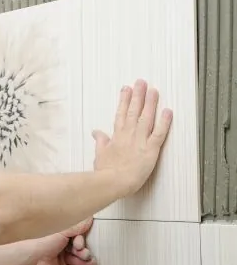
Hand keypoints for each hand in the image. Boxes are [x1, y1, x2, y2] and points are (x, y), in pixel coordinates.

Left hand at [15, 218, 95, 264]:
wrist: (30, 259)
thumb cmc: (41, 242)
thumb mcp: (62, 232)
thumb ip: (76, 227)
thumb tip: (88, 219)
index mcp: (61, 233)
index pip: (78, 236)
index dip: (81, 241)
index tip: (79, 244)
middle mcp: (62, 244)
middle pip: (80, 249)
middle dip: (84, 252)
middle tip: (83, 254)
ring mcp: (62, 256)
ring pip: (78, 259)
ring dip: (86, 261)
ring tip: (90, 263)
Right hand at [91, 79, 172, 195]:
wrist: (112, 182)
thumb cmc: (105, 172)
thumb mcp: (99, 154)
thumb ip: (100, 141)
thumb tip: (96, 132)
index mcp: (116, 136)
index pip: (120, 113)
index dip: (124, 100)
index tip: (126, 89)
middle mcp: (128, 134)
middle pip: (133, 111)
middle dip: (138, 95)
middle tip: (141, 82)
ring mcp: (139, 140)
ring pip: (146, 118)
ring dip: (150, 103)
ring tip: (154, 90)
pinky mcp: (150, 149)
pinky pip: (159, 133)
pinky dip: (164, 122)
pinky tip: (168, 111)